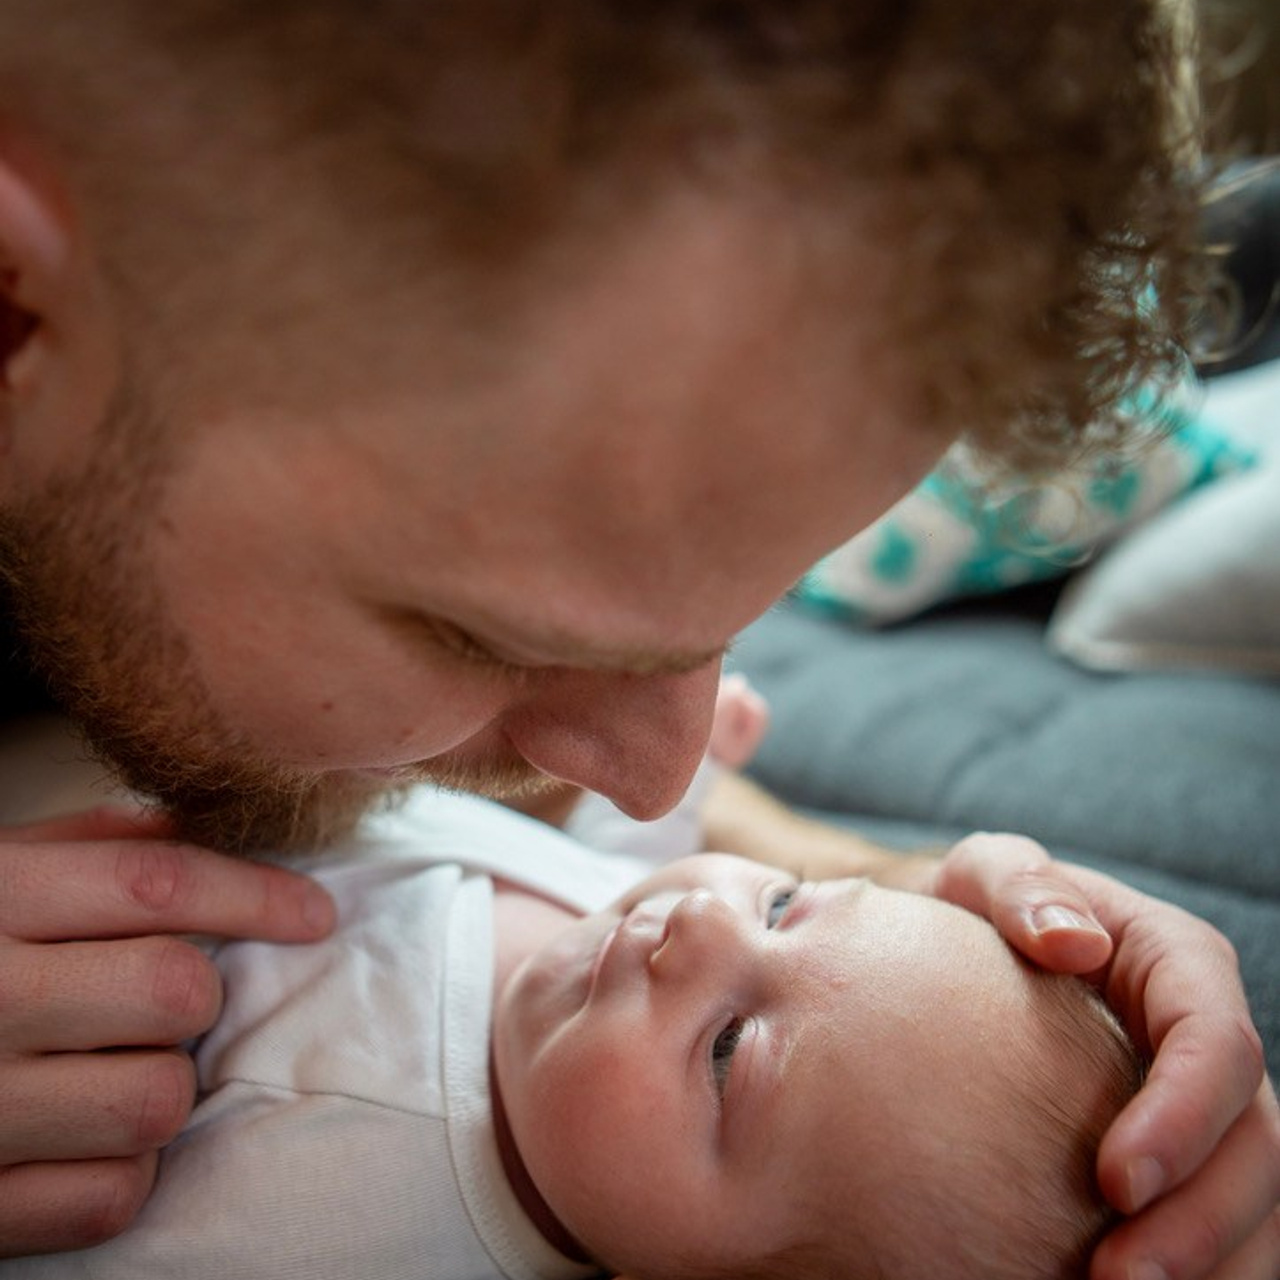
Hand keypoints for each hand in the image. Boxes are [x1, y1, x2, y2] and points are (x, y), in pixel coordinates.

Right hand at [0, 806, 334, 1257]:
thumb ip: (85, 850)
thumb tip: (201, 831)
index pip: (158, 882)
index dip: (255, 894)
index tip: (314, 913)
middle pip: (175, 992)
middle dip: (194, 995)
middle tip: (156, 999)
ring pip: (159, 1101)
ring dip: (162, 1084)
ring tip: (111, 1067)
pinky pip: (112, 1196)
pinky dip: (121, 1171)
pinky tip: (81, 1139)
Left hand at [936, 833, 1279, 1279]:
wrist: (954, 950)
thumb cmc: (973, 909)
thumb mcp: (985, 873)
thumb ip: (1020, 886)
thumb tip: (1073, 942)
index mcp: (1179, 964)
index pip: (1217, 1044)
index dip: (1184, 1117)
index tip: (1114, 1180)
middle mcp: (1208, 1042)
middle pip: (1251, 1146)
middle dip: (1199, 1222)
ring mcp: (1203, 1107)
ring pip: (1252, 1205)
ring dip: (1201, 1266)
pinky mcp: (1180, 1158)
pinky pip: (1216, 1230)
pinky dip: (1189, 1271)